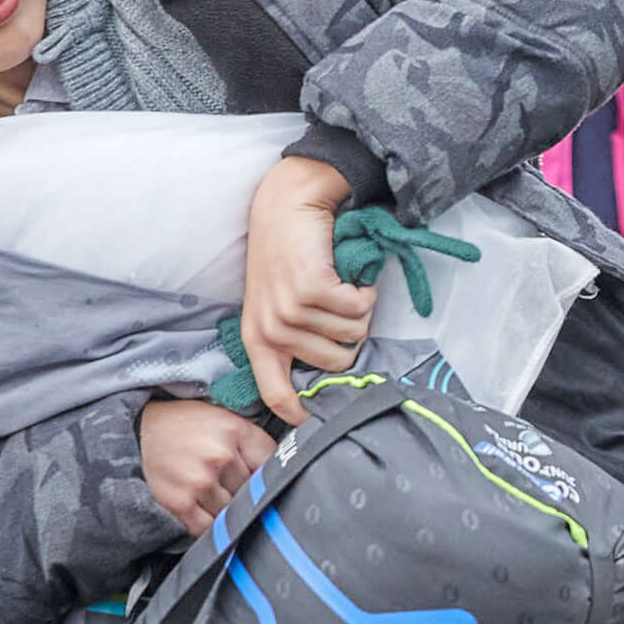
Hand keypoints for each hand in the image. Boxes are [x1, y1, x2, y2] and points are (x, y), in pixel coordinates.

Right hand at [140, 397, 275, 534]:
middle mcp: (219, 456)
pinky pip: (207, 527)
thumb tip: (285, 473)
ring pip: (232, 512)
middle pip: (252, 492)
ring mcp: (199, 481)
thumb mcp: (227, 420)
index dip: (269, 476)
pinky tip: (207, 512)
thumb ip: (255, 444)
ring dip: (229, 510)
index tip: (266, 481)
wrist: (142, 425)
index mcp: (235, 431)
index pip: (271, 465)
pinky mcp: (179, 501)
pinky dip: (211, 527)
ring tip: (215, 494)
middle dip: (248, 493)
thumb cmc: (189, 424)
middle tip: (236, 486)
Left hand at [239, 156, 372, 424]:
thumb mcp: (276, 303)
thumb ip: (294, 338)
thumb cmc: (288, 254)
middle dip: (349, 336)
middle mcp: (271, 330)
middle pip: (334, 364)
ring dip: (359, 309)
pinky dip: (365, 291)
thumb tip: (330, 377)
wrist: (288, 205)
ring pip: (351, 334)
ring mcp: (290, 310)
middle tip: (341, 306)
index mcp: (257, 340)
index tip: (322, 418)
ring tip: (342, 285)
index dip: (302, 411)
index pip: (276, 395)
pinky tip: (351, 275)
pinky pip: (358, 309)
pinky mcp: (311, 289)